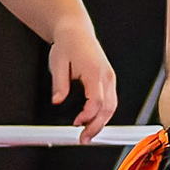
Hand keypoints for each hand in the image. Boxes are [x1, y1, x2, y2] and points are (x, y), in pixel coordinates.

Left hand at [47, 18, 118, 140]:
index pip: (96, 101)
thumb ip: (59, 84)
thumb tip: (58, 101)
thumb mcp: (57, 63)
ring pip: (112, 106)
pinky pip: (110, 100)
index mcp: (93, 71)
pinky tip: (94, 121)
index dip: (87, 116)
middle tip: (84, 138)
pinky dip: (104, 113)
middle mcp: (106, 75)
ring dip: (102, 122)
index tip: (76, 124)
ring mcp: (109, 77)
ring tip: (88, 134)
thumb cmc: (68, 44)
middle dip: (97, 126)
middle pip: (108, 108)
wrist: (76, 31)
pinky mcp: (108, 79)